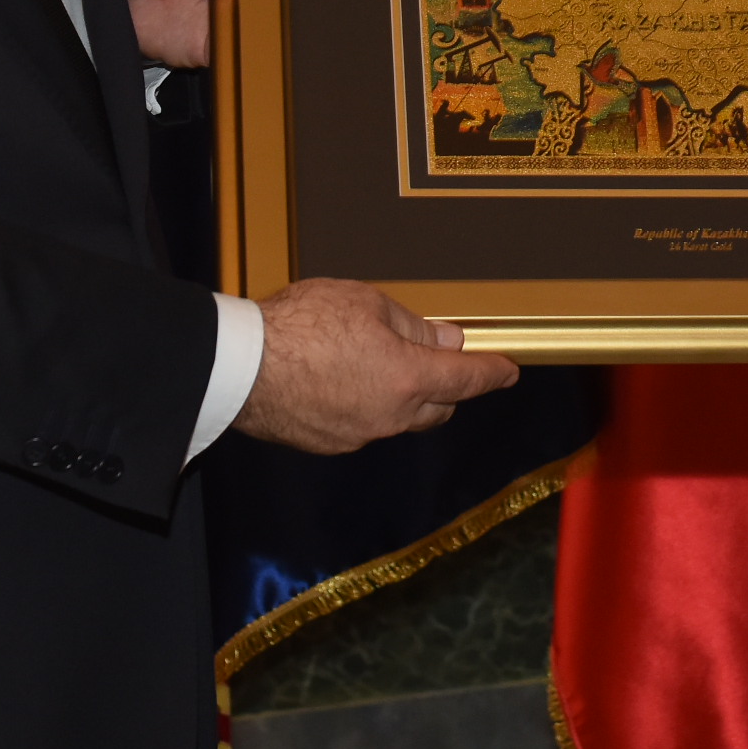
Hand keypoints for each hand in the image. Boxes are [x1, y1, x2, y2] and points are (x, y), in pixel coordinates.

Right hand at [236, 278, 519, 454]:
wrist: (239, 366)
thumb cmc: (300, 325)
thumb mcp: (365, 304)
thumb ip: (412, 326)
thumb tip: (444, 339)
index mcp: (409, 379)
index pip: (467, 380)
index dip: (492, 373)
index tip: (508, 371)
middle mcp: (390, 417)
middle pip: (438, 408)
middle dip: (445, 388)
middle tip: (434, 359)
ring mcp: (359, 436)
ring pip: (398, 419)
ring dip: (400, 397)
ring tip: (373, 362)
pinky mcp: (328, 444)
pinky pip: (362, 425)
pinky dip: (363, 406)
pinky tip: (338, 382)